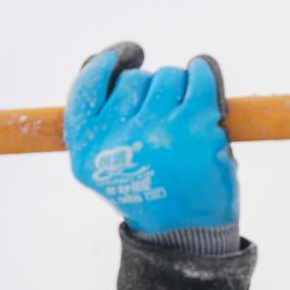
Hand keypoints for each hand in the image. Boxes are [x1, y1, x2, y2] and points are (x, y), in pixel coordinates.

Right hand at [64, 42, 237, 235]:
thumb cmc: (154, 194)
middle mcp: (116, 139)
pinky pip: (199, 78)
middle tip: (167, 118)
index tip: (127, 54)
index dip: (106, 62)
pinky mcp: (194, 127)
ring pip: (167, 77)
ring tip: (186, 118)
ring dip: (180, 88)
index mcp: (85, 150)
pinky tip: (203, 76)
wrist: (189, 234)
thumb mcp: (107, 168)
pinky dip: (204, 72)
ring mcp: (154, 130)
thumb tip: (118, 62)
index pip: (86, 87)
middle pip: (134, 80)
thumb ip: (101, 124)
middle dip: (153, 91)